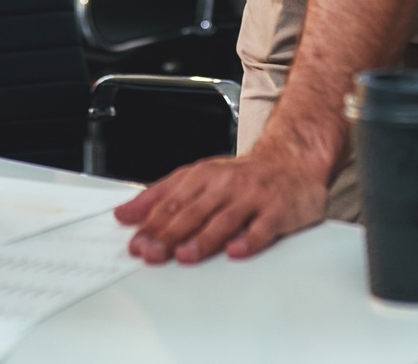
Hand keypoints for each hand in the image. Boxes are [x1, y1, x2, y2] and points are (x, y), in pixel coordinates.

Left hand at [112, 144, 328, 263]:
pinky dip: (249, 240)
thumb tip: (125, 214)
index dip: (152, 223)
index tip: (136, 243)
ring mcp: (252, 196)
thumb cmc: (242, 177)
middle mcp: (226, 184)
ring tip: (185, 255)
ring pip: (225, 219)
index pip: (172, 201)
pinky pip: (262, 227)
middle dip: (170, 233)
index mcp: (203, 176)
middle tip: (151, 253)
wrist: (293, 161)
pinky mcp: (277, 210)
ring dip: (203, 238)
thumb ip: (161, 196)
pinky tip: (235, 251)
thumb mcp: (198, 178)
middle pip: (194, 211)